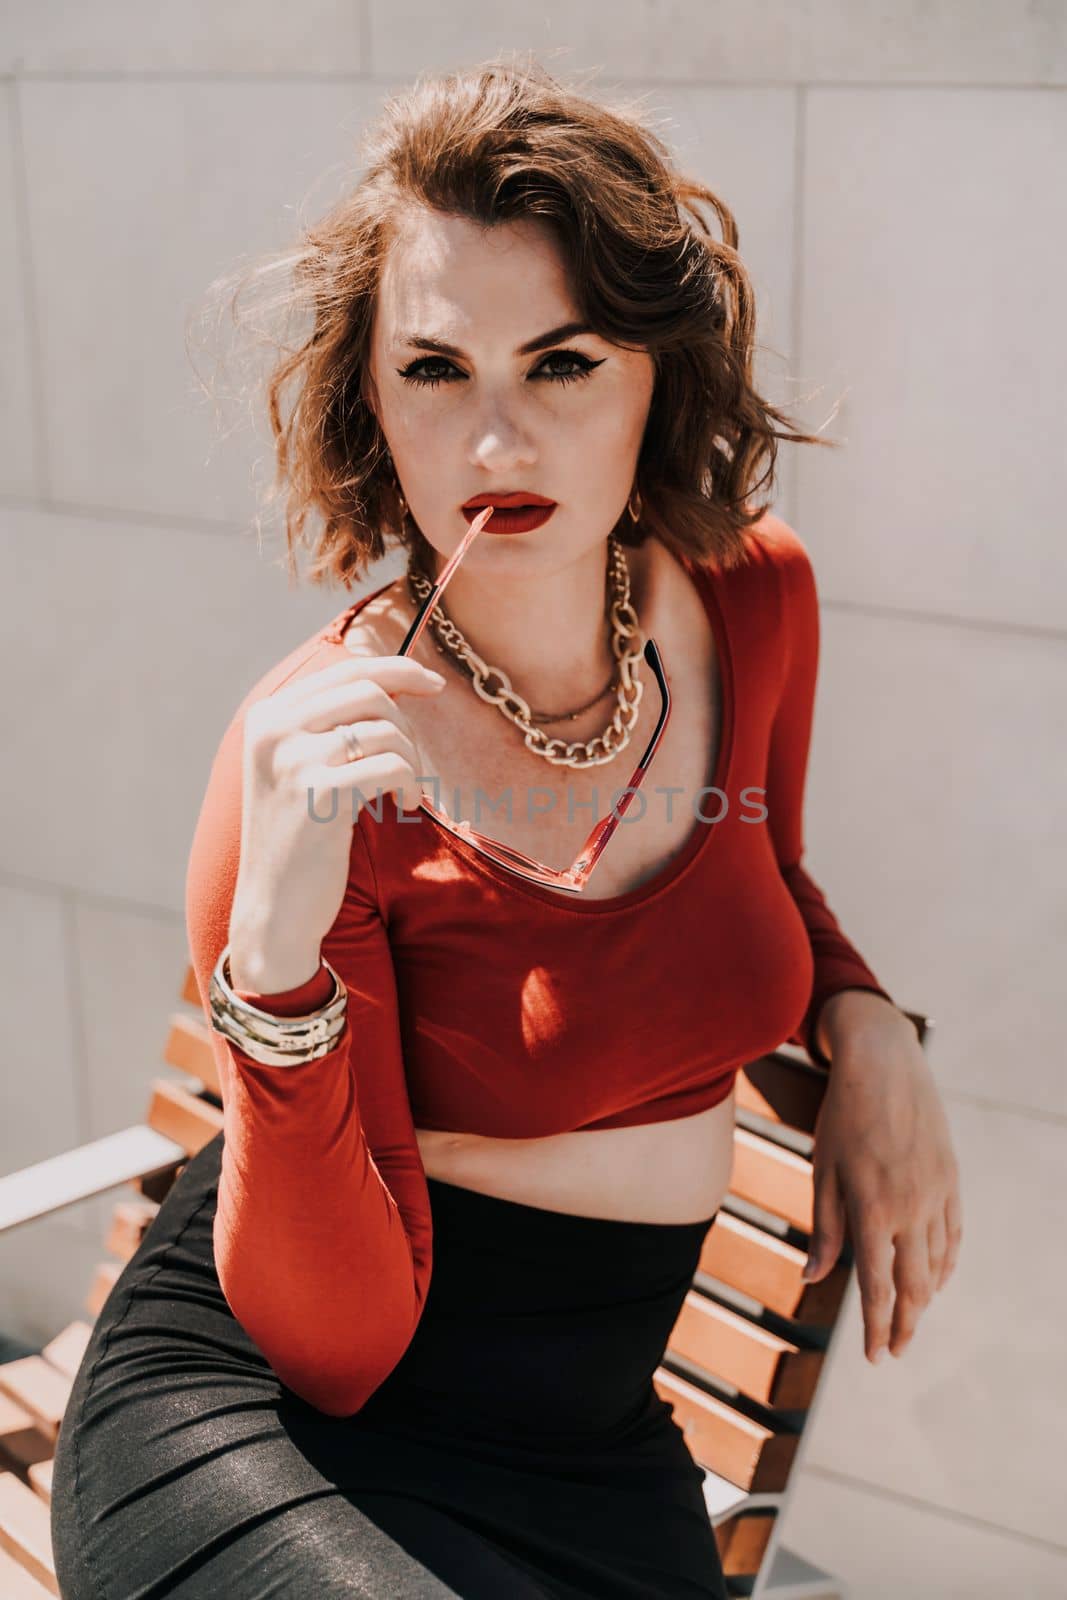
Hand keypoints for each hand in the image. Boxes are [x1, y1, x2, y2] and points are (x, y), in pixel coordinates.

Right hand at [228, 653, 445, 986]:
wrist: (275, 909)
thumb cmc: (300, 840)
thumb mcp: (302, 770)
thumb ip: (332, 725)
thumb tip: (396, 682)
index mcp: (268, 716)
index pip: (346, 670)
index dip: (398, 671)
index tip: (434, 685)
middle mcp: (273, 729)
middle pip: (369, 692)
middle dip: (406, 727)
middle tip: (412, 767)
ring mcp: (291, 759)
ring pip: (384, 729)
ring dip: (411, 761)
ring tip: (405, 793)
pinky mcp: (316, 794)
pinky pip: (390, 766)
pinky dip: (410, 784)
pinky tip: (403, 807)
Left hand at [801, 992, 962, 1364]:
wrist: (884, 1064)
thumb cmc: (842, 1117)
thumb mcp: (822, 1171)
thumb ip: (825, 1229)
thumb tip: (812, 1278)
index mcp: (872, 1209)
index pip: (876, 1287)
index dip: (876, 1327)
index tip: (874, 1357)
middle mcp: (910, 1208)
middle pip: (913, 1286)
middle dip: (905, 1325)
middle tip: (895, 1351)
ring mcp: (936, 1194)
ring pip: (937, 1264)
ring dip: (925, 1299)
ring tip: (911, 1320)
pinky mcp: (951, 1179)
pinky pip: (953, 1235)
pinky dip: (945, 1264)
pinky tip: (936, 1279)